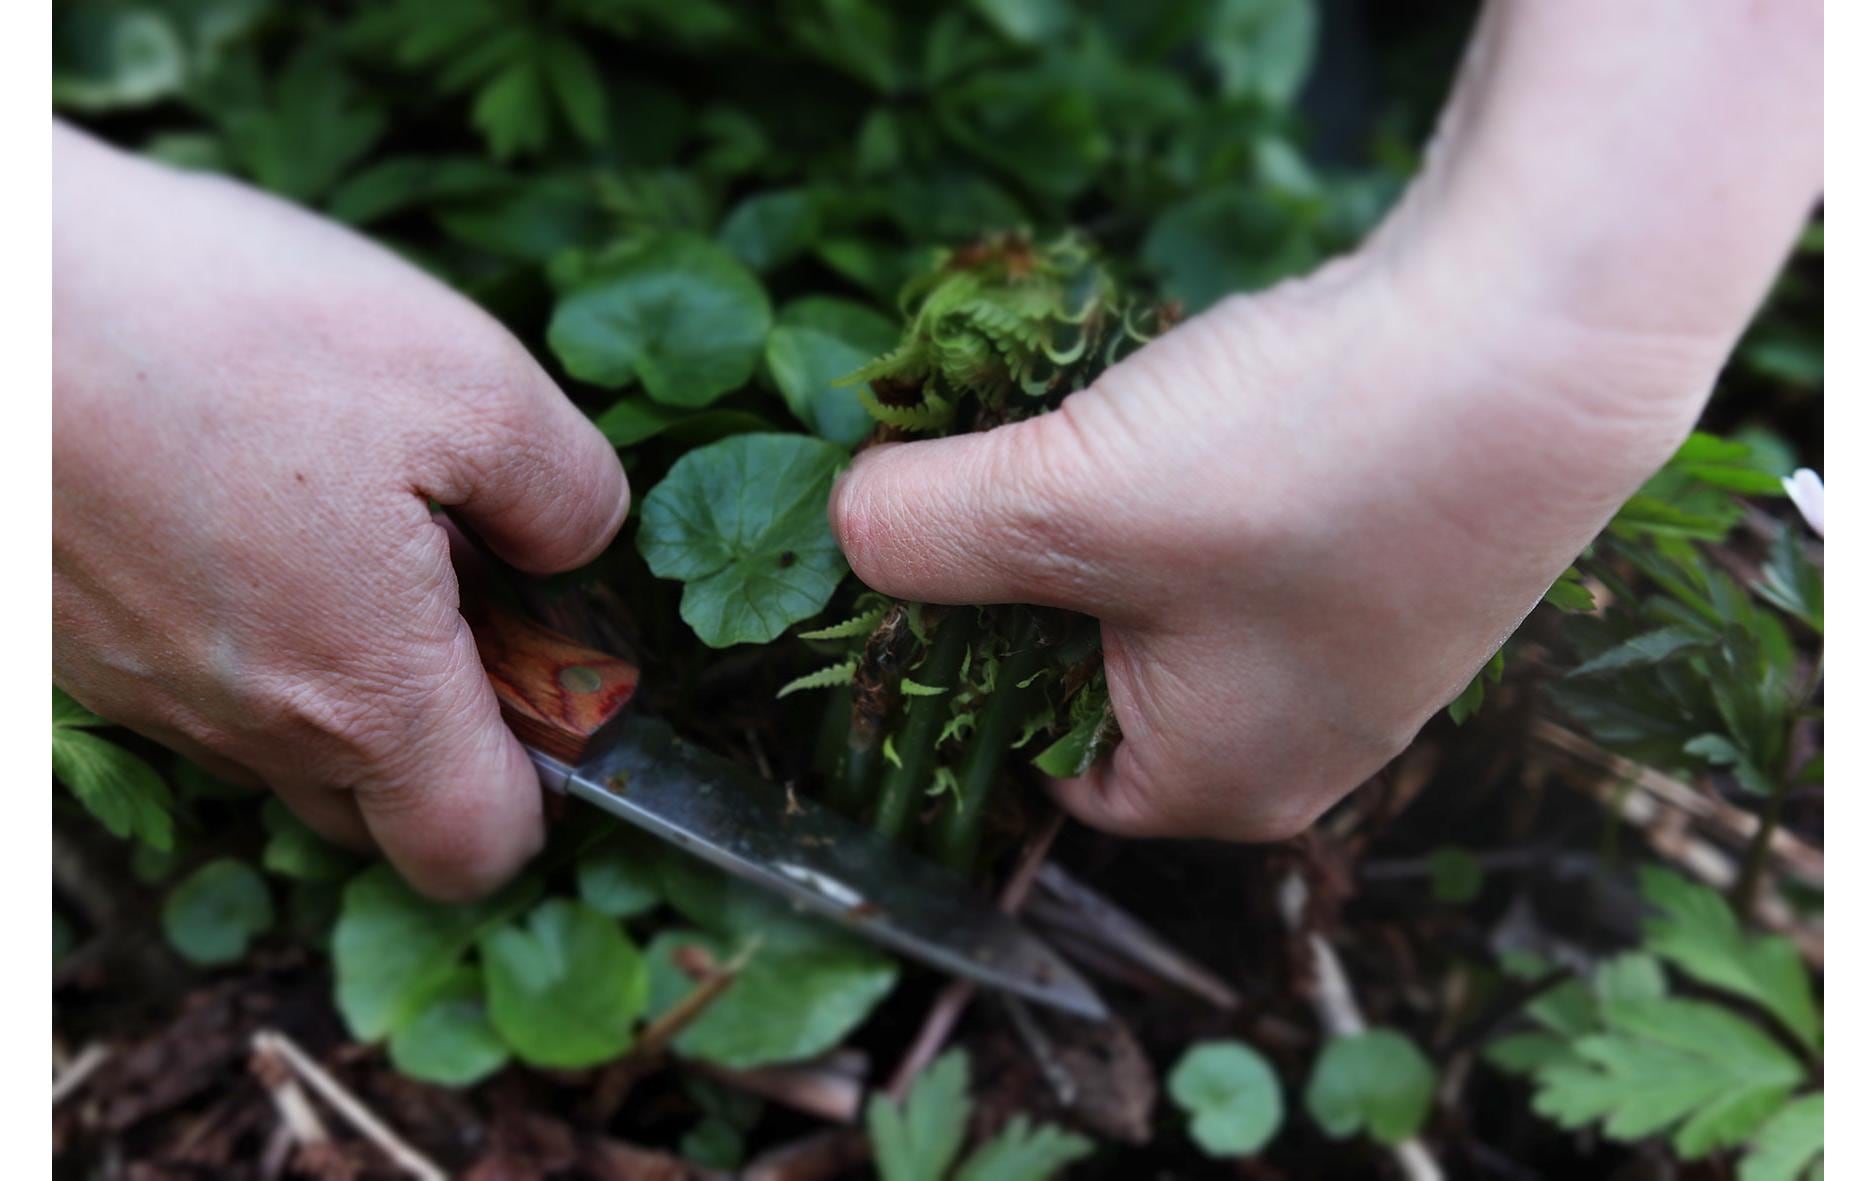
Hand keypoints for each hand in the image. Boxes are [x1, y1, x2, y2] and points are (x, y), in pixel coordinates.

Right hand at [53, 125, 627, 897]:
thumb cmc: (224, 328)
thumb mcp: (472, 383)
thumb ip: (568, 495)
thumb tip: (578, 550)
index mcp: (359, 695)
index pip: (471, 850)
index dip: (538, 792)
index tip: (555, 681)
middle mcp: (241, 725)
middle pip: (379, 807)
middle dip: (447, 729)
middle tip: (463, 580)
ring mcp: (145, 689)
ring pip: (285, 742)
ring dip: (347, 669)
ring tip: (354, 516)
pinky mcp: (80, 636)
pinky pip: (198, 679)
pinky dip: (254, 623)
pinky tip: (256, 495)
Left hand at [829, 0, 1819, 841]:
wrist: (1545, 339)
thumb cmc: (1304, 466)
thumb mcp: (1066, 506)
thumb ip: (925, 533)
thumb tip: (846, 527)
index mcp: (1215, 784)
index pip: (1033, 762)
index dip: (957, 667)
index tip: (920, 560)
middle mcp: (1296, 740)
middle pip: (1096, 668)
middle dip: (1031, 570)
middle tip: (986, 469)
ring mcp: (1358, 646)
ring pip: (1168, 587)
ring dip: (1110, 507)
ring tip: (1089, 422)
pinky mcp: (1394, 549)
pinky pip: (1245, 534)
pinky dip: (1194, 474)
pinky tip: (1194, 402)